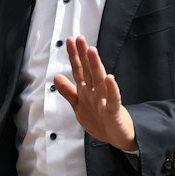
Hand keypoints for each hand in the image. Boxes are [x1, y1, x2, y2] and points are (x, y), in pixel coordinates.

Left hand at [52, 37, 137, 152]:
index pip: (79, 70)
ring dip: (96, 66)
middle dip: (84, 55)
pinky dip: (112, 90)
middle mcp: (96, 92)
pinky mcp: (113, 111)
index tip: (70, 41)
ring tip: (92, 51)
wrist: (118, 137)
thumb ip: (68, 91)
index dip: (74, 56)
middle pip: (88, 70)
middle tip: (80, 38)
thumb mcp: (79, 105)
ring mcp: (105, 100)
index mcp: (87, 90)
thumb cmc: (101, 119)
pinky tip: (110, 79)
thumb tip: (56, 77)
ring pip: (99, 81)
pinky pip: (112, 100)